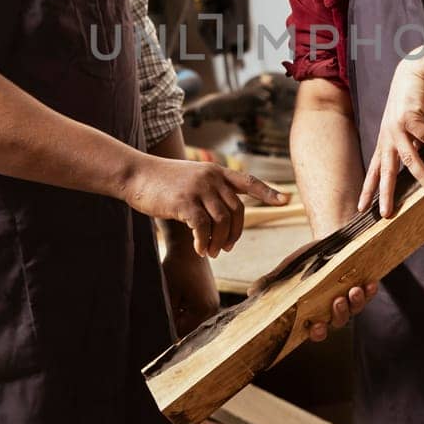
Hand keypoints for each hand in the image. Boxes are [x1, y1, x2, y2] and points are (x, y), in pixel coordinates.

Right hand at [124, 159, 285, 257]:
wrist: (135, 174)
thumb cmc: (162, 181)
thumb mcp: (191, 179)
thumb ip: (209, 191)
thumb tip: (222, 217)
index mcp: (217, 171)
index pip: (249, 182)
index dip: (269, 192)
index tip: (287, 200)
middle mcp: (212, 177)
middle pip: (237, 210)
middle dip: (235, 233)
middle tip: (226, 248)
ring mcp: (199, 189)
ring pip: (222, 221)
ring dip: (219, 241)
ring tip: (212, 252)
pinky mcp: (185, 202)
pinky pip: (203, 227)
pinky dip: (203, 242)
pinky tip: (199, 250)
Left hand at [159, 230, 220, 335]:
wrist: (188, 247)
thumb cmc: (176, 269)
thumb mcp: (169, 294)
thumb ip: (169, 317)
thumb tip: (167, 338)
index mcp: (205, 311)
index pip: (183, 333)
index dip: (168, 330)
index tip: (159, 320)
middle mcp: (213, 310)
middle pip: (188, 328)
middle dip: (175, 322)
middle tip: (165, 307)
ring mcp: (213, 304)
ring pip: (190, 320)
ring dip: (179, 315)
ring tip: (172, 298)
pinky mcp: (209, 298)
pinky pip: (194, 312)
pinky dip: (184, 308)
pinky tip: (178, 295)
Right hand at [248, 242, 377, 343]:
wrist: (327, 242)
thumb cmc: (304, 262)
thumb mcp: (286, 271)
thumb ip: (271, 282)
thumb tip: (250, 292)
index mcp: (313, 312)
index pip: (315, 331)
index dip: (317, 332)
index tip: (315, 327)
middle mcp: (333, 311)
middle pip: (338, 322)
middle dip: (339, 314)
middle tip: (337, 301)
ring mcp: (349, 300)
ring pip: (355, 309)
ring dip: (355, 302)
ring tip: (352, 290)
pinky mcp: (362, 286)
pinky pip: (368, 294)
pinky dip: (370, 291)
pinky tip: (370, 283)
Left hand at [357, 56, 423, 217]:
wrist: (414, 72)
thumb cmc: (412, 103)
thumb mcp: (407, 129)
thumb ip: (410, 146)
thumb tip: (416, 165)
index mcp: (385, 142)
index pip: (374, 171)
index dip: (368, 190)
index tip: (362, 209)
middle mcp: (388, 137)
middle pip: (386, 171)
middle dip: (385, 193)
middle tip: (387, 214)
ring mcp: (398, 128)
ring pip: (410, 158)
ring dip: (423, 176)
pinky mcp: (412, 117)